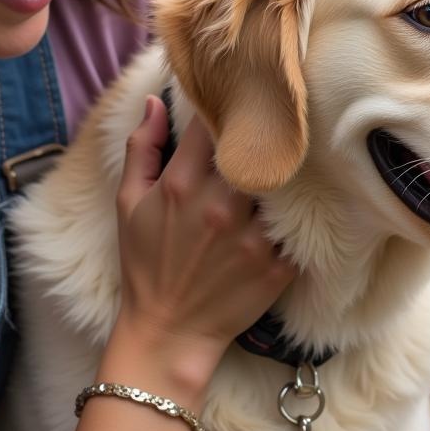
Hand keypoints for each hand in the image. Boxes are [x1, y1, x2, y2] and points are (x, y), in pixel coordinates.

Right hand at [114, 96, 295, 374]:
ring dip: (284, 169)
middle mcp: (221, 205)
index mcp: (182, 184)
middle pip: (256, 146)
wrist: (167, 331)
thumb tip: (155, 101)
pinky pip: (301, 223)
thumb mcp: (128, 202)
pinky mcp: (278, 264)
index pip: (213, 123)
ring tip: (289, 158)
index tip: (232, 99)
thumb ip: (141, 148)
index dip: (224, 106)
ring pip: (284, 180)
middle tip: (268, 121)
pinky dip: (299, 211)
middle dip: (260, 133)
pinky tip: (300, 202)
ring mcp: (253, 236)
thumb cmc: (145, 262)